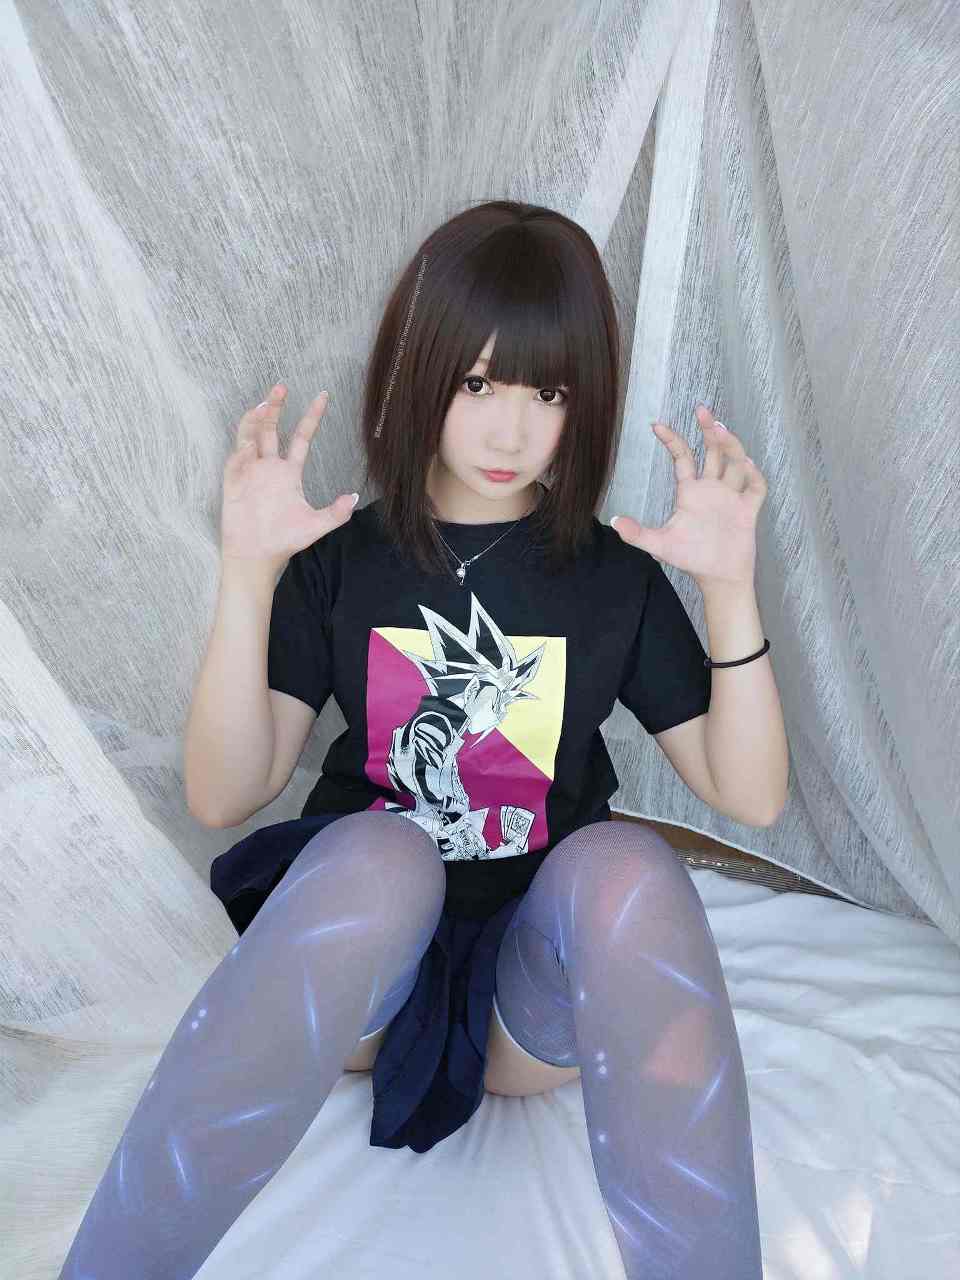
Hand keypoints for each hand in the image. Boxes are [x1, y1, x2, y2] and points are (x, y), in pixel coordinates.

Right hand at [220, 384, 357, 568]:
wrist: (257, 557)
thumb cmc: (284, 540)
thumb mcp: (315, 526)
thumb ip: (336, 512)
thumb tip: (354, 497)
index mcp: (289, 473)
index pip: (301, 437)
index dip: (311, 417)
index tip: (322, 396)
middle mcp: (269, 467)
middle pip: (271, 429)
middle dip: (275, 408)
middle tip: (281, 387)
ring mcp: (250, 472)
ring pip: (251, 437)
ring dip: (255, 421)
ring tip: (263, 406)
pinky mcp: (233, 482)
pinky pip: (236, 460)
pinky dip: (242, 450)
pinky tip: (249, 443)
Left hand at [610, 405, 766, 589]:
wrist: (718, 577)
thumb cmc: (690, 558)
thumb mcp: (660, 544)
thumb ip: (638, 533)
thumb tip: (614, 521)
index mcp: (690, 492)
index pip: (683, 458)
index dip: (672, 440)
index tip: (657, 425)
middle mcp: (712, 489)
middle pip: (713, 452)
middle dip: (708, 431)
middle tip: (702, 410)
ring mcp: (731, 498)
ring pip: (734, 464)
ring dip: (730, 446)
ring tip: (721, 430)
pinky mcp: (747, 510)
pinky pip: (755, 489)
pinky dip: (753, 477)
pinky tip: (747, 465)